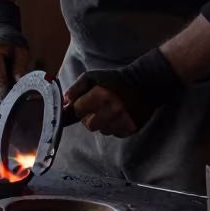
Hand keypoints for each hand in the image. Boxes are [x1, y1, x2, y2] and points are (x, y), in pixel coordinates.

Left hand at [62, 47, 183, 137]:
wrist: (146, 83)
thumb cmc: (115, 79)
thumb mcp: (93, 76)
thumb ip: (76, 88)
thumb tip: (64, 102)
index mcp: (100, 96)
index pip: (77, 111)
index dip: (76, 109)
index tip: (78, 108)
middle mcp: (111, 110)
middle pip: (89, 125)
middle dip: (89, 118)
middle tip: (97, 108)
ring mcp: (123, 121)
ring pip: (102, 131)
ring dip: (103, 123)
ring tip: (111, 110)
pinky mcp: (132, 128)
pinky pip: (115, 134)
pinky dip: (115, 127)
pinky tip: (120, 116)